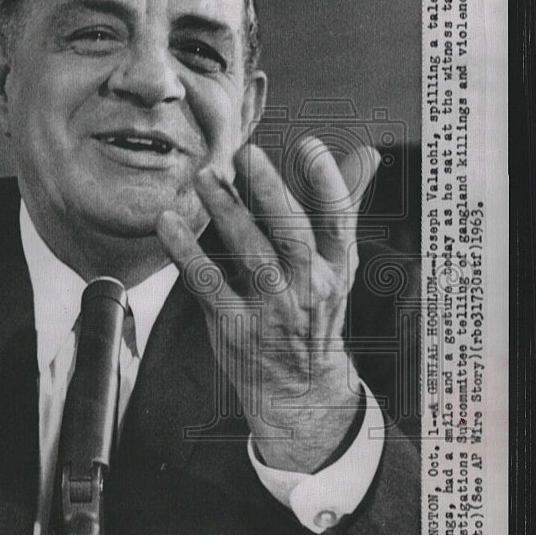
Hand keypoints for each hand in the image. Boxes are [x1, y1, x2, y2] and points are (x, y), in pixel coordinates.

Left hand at [157, 138, 379, 473]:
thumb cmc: (314, 311)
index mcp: (335, 269)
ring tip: (206, 176)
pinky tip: (168, 222)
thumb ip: (341, 207)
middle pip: (291, 237)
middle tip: (247, 153)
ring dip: (226, 212)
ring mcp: (271, 310)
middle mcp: (308, 289)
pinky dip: (186, 252)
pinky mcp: (234, 327)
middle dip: (271, 193)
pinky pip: (208, 284)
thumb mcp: (337, 265)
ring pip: (249, 256)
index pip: (338, 223)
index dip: (328, 184)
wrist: (300, 389)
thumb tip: (367, 152)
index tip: (310, 146)